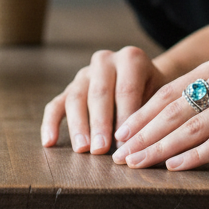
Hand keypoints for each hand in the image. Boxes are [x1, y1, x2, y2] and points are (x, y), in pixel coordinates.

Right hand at [40, 46, 167, 153]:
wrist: (144, 80)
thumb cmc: (155, 95)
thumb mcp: (159, 98)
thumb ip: (149, 114)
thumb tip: (138, 145)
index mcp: (131, 58)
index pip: (126, 89)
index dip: (125, 117)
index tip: (126, 143)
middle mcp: (105, 60)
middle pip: (99, 92)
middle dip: (99, 123)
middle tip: (100, 149)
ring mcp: (84, 73)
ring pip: (76, 97)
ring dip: (78, 125)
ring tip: (82, 149)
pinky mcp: (69, 88)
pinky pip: (56, 104)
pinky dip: (50, 122)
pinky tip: (49, 142)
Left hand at [111, 55, 208, 170]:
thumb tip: (173, 114)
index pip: (169, 90)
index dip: (141, 113)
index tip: (120, 133)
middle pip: (174, 108)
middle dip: (142, 133)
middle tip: (118, 155)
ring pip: (191, 127)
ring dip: (159, 148)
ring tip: (137, 165)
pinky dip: (195, 156)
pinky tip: (175, 167)